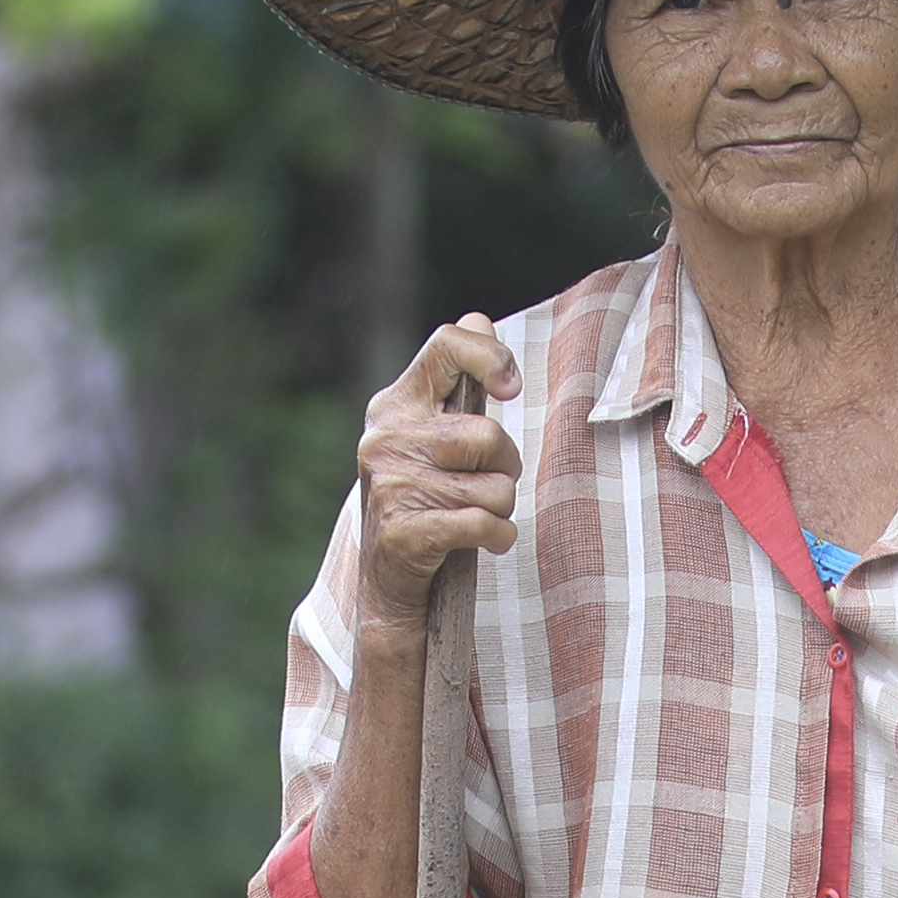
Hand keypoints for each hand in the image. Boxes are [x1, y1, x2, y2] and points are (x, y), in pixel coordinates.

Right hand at [353, 317, 522, 630]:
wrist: (387, 580)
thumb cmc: (424, 498)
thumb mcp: (432, 435)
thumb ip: (455, 382)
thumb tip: (478, 316)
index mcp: (394, 404)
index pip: (447, 345)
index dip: (491, 357)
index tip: (511, 388)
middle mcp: (385, 438)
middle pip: (487, 434)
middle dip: (506, 465)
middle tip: (489, 482)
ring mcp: (391, 485)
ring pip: (495, 487)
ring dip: (502, 508)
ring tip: (478, 515)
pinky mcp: (404, 531)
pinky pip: (483, 524)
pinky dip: (498, 538)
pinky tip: (486, 541)